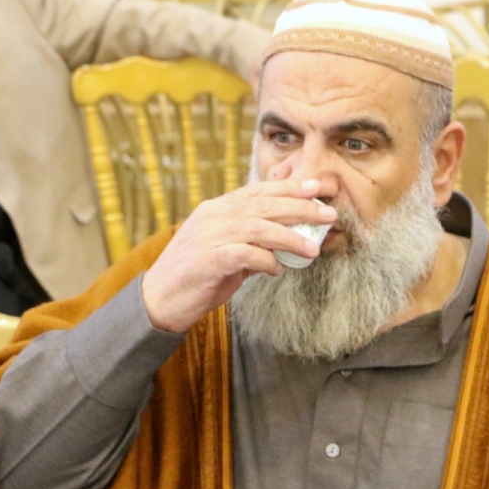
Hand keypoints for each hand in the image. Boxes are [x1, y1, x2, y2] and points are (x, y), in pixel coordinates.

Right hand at [141, 179, 336, 332]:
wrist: (161, 299)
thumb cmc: (200, 275)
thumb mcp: (230, 252)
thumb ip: (256, 243)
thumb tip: (292, 240)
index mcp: (218, 209)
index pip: (259, 191)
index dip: (290, 188)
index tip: (318, 189)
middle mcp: (213, 217)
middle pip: (264, 205)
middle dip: (300, 208)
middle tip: (328, 215)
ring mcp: (208, 237)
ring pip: (258, 227)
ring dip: (290, 237)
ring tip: (312, 250)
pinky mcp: (207, 261)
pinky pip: (244, 255)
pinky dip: (266, 261)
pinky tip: (278, 270)